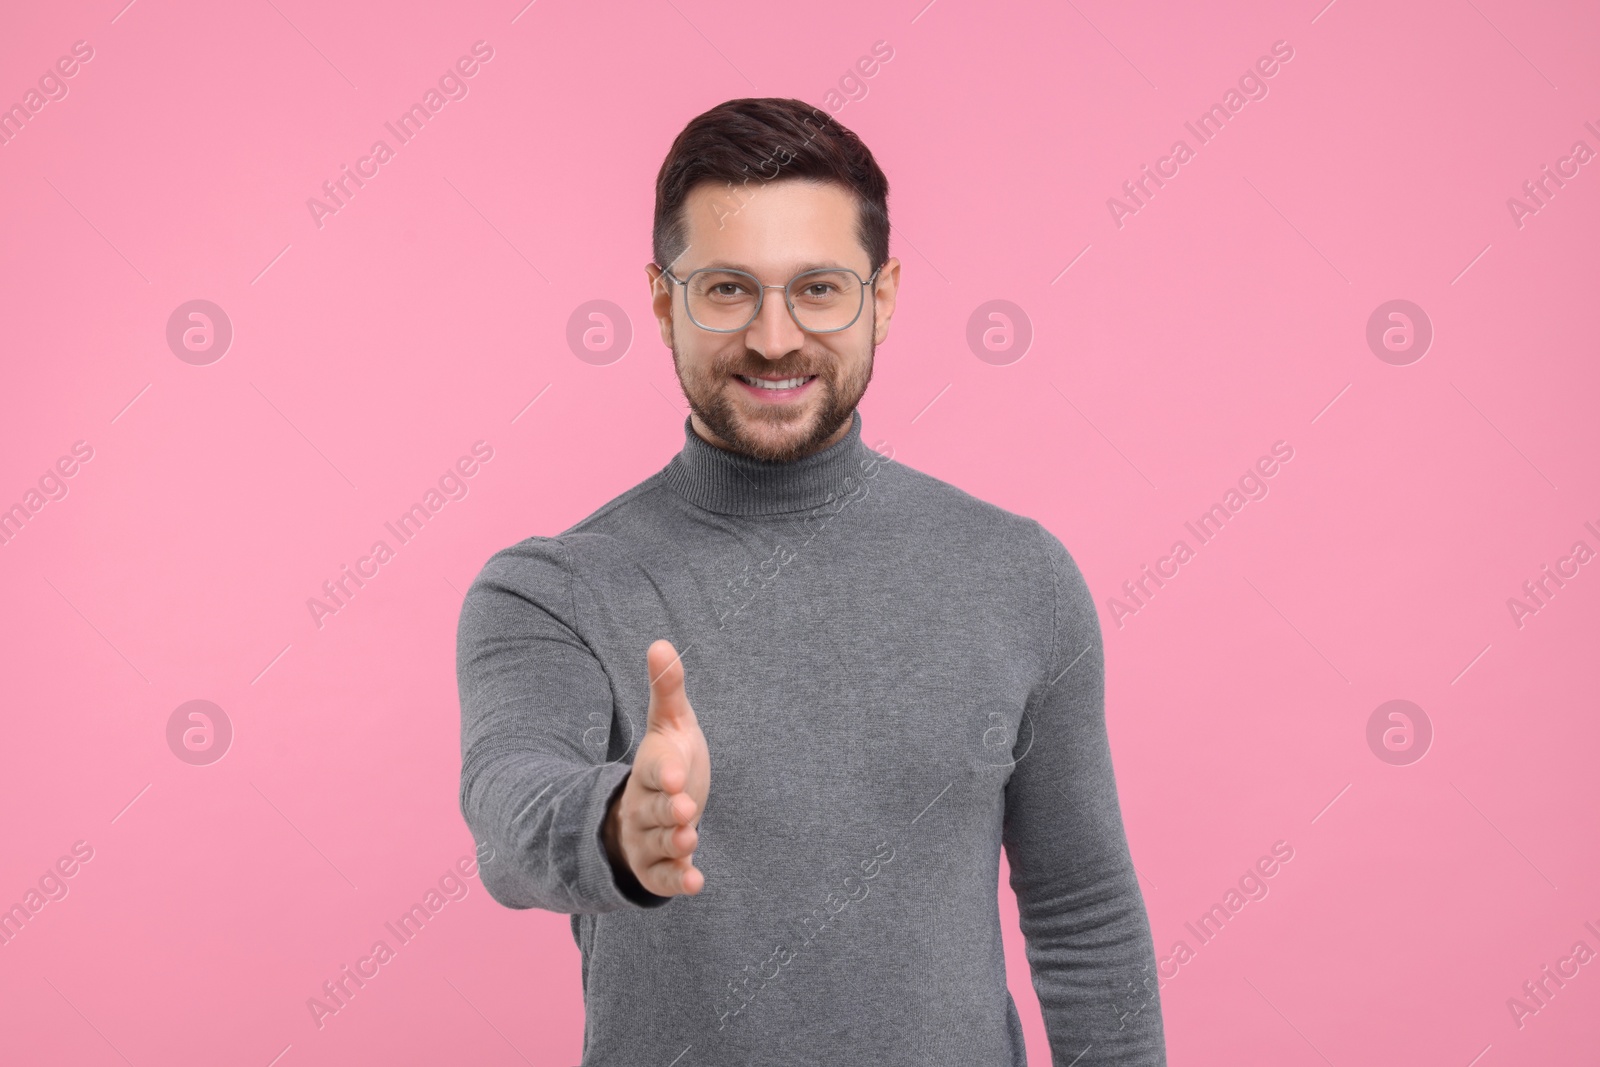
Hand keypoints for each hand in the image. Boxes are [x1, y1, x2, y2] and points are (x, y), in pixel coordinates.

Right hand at [603, 639, 709, 896]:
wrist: (648, 810)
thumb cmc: (668, 762)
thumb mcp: (671, 725)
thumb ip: (668, 690)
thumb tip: (660, 643)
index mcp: (649, 771)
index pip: (652, 771)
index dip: (664, 773)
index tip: (678, 772)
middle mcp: (642, 807)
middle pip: (654, 811)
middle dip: (668, 812)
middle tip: (688, 811)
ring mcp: (647, 840)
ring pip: (657, 845)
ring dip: (673, 846)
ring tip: (691, 840)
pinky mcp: (657, 869)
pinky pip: (663, 879)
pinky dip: (677, 881)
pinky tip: (696, 883)